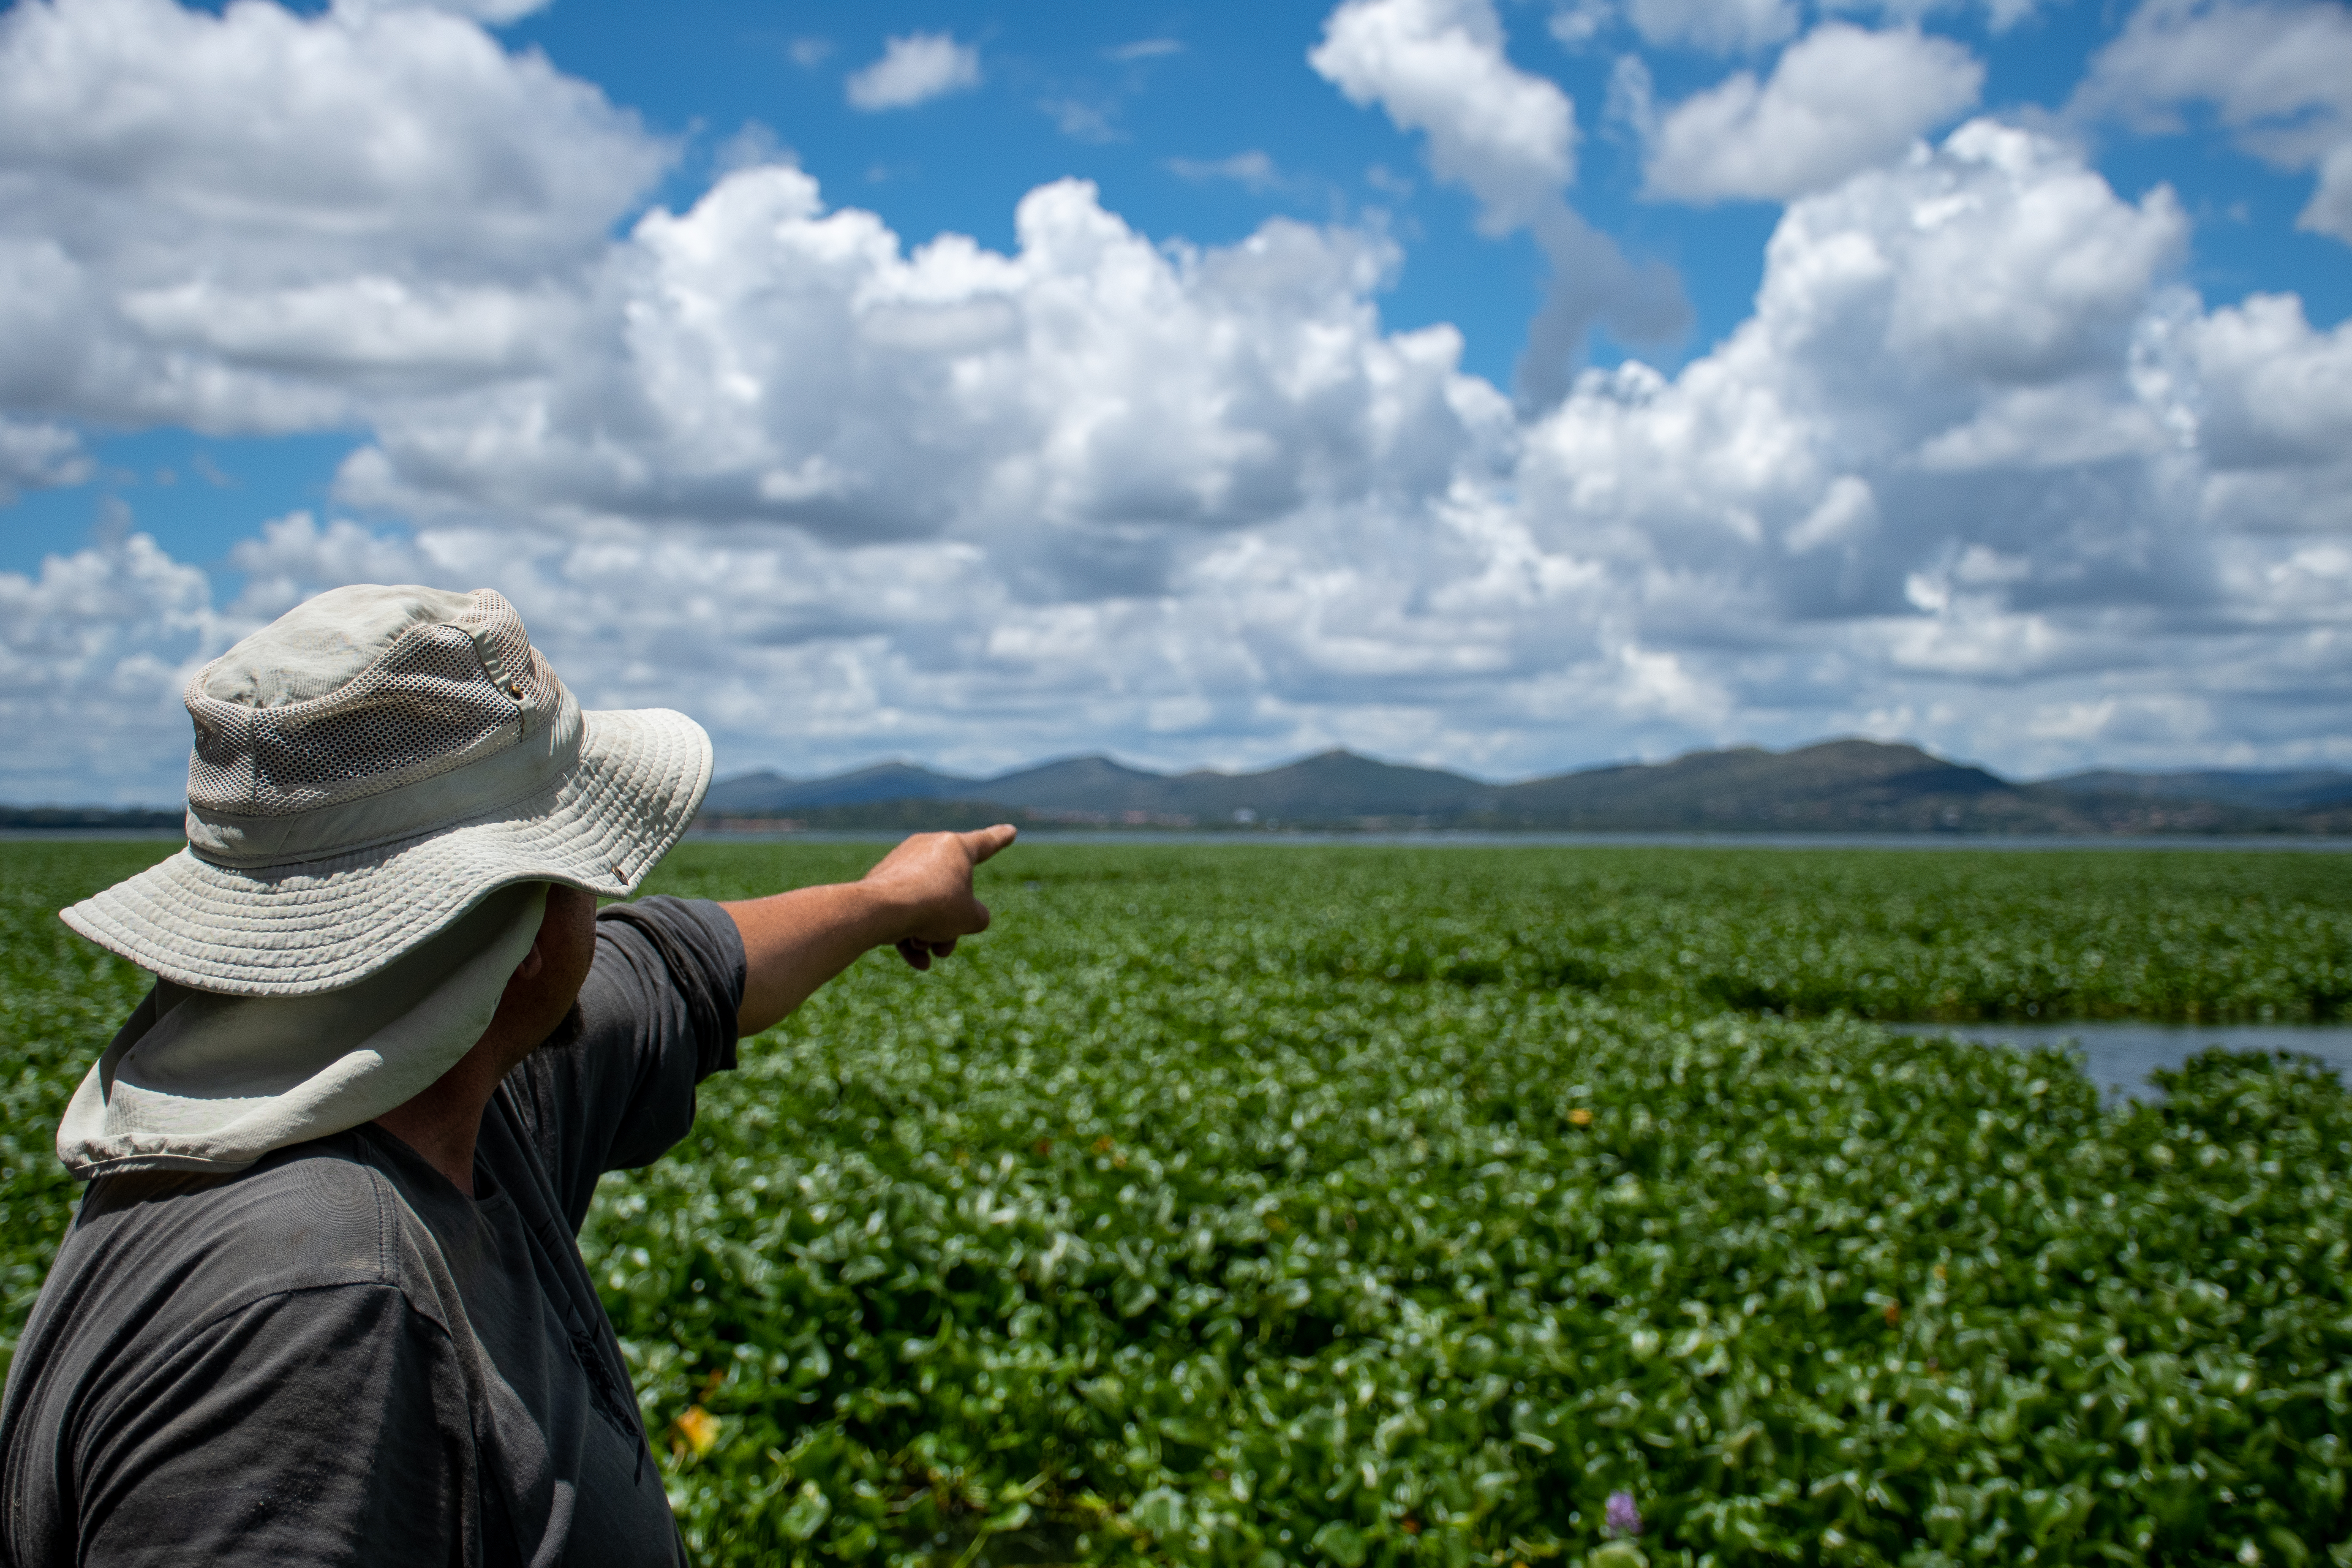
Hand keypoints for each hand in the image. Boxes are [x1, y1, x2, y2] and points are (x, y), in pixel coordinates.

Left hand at [859, 825, 1017, 969]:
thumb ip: (977, 917)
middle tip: (945, 945)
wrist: (883, 910)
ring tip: (926, 950)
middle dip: (950, 924)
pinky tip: (915, 957)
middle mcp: (927, 848)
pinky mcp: (880, 882)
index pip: (986, 843)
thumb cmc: (935, 906)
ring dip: (930, 933)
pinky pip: (903, 909)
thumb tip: (960, 918)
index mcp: (955, 847)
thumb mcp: (970, 918)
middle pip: (950, 892)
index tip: (1011, 830)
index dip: (1001, 839)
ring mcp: (901, 863)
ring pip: (926, 905)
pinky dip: (910, 933)